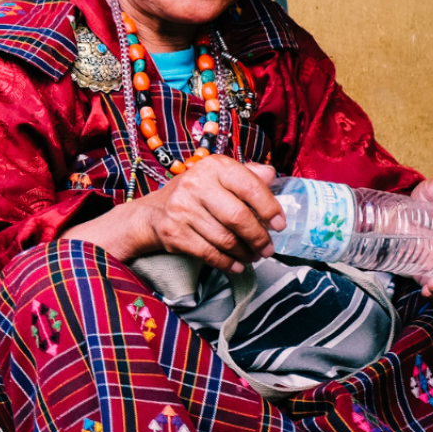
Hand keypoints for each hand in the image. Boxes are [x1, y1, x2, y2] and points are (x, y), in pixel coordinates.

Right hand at [64, 156, 284, 271]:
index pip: (249, 186)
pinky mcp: (174, 232)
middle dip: (258, 237)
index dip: (269, 208)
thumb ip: (247, 175)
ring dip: (244, 253)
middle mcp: (195, 184)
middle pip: (238, 217)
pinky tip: (236, 265)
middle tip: (267, 248)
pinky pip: (208, 253)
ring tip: (253, 256)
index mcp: (213, 166)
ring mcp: (182, 209)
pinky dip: (227, 263)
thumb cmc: (196, 194)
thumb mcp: (218, 177)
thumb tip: (272, 175)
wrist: (153, 212)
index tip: (280, 225)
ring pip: (224, 239)